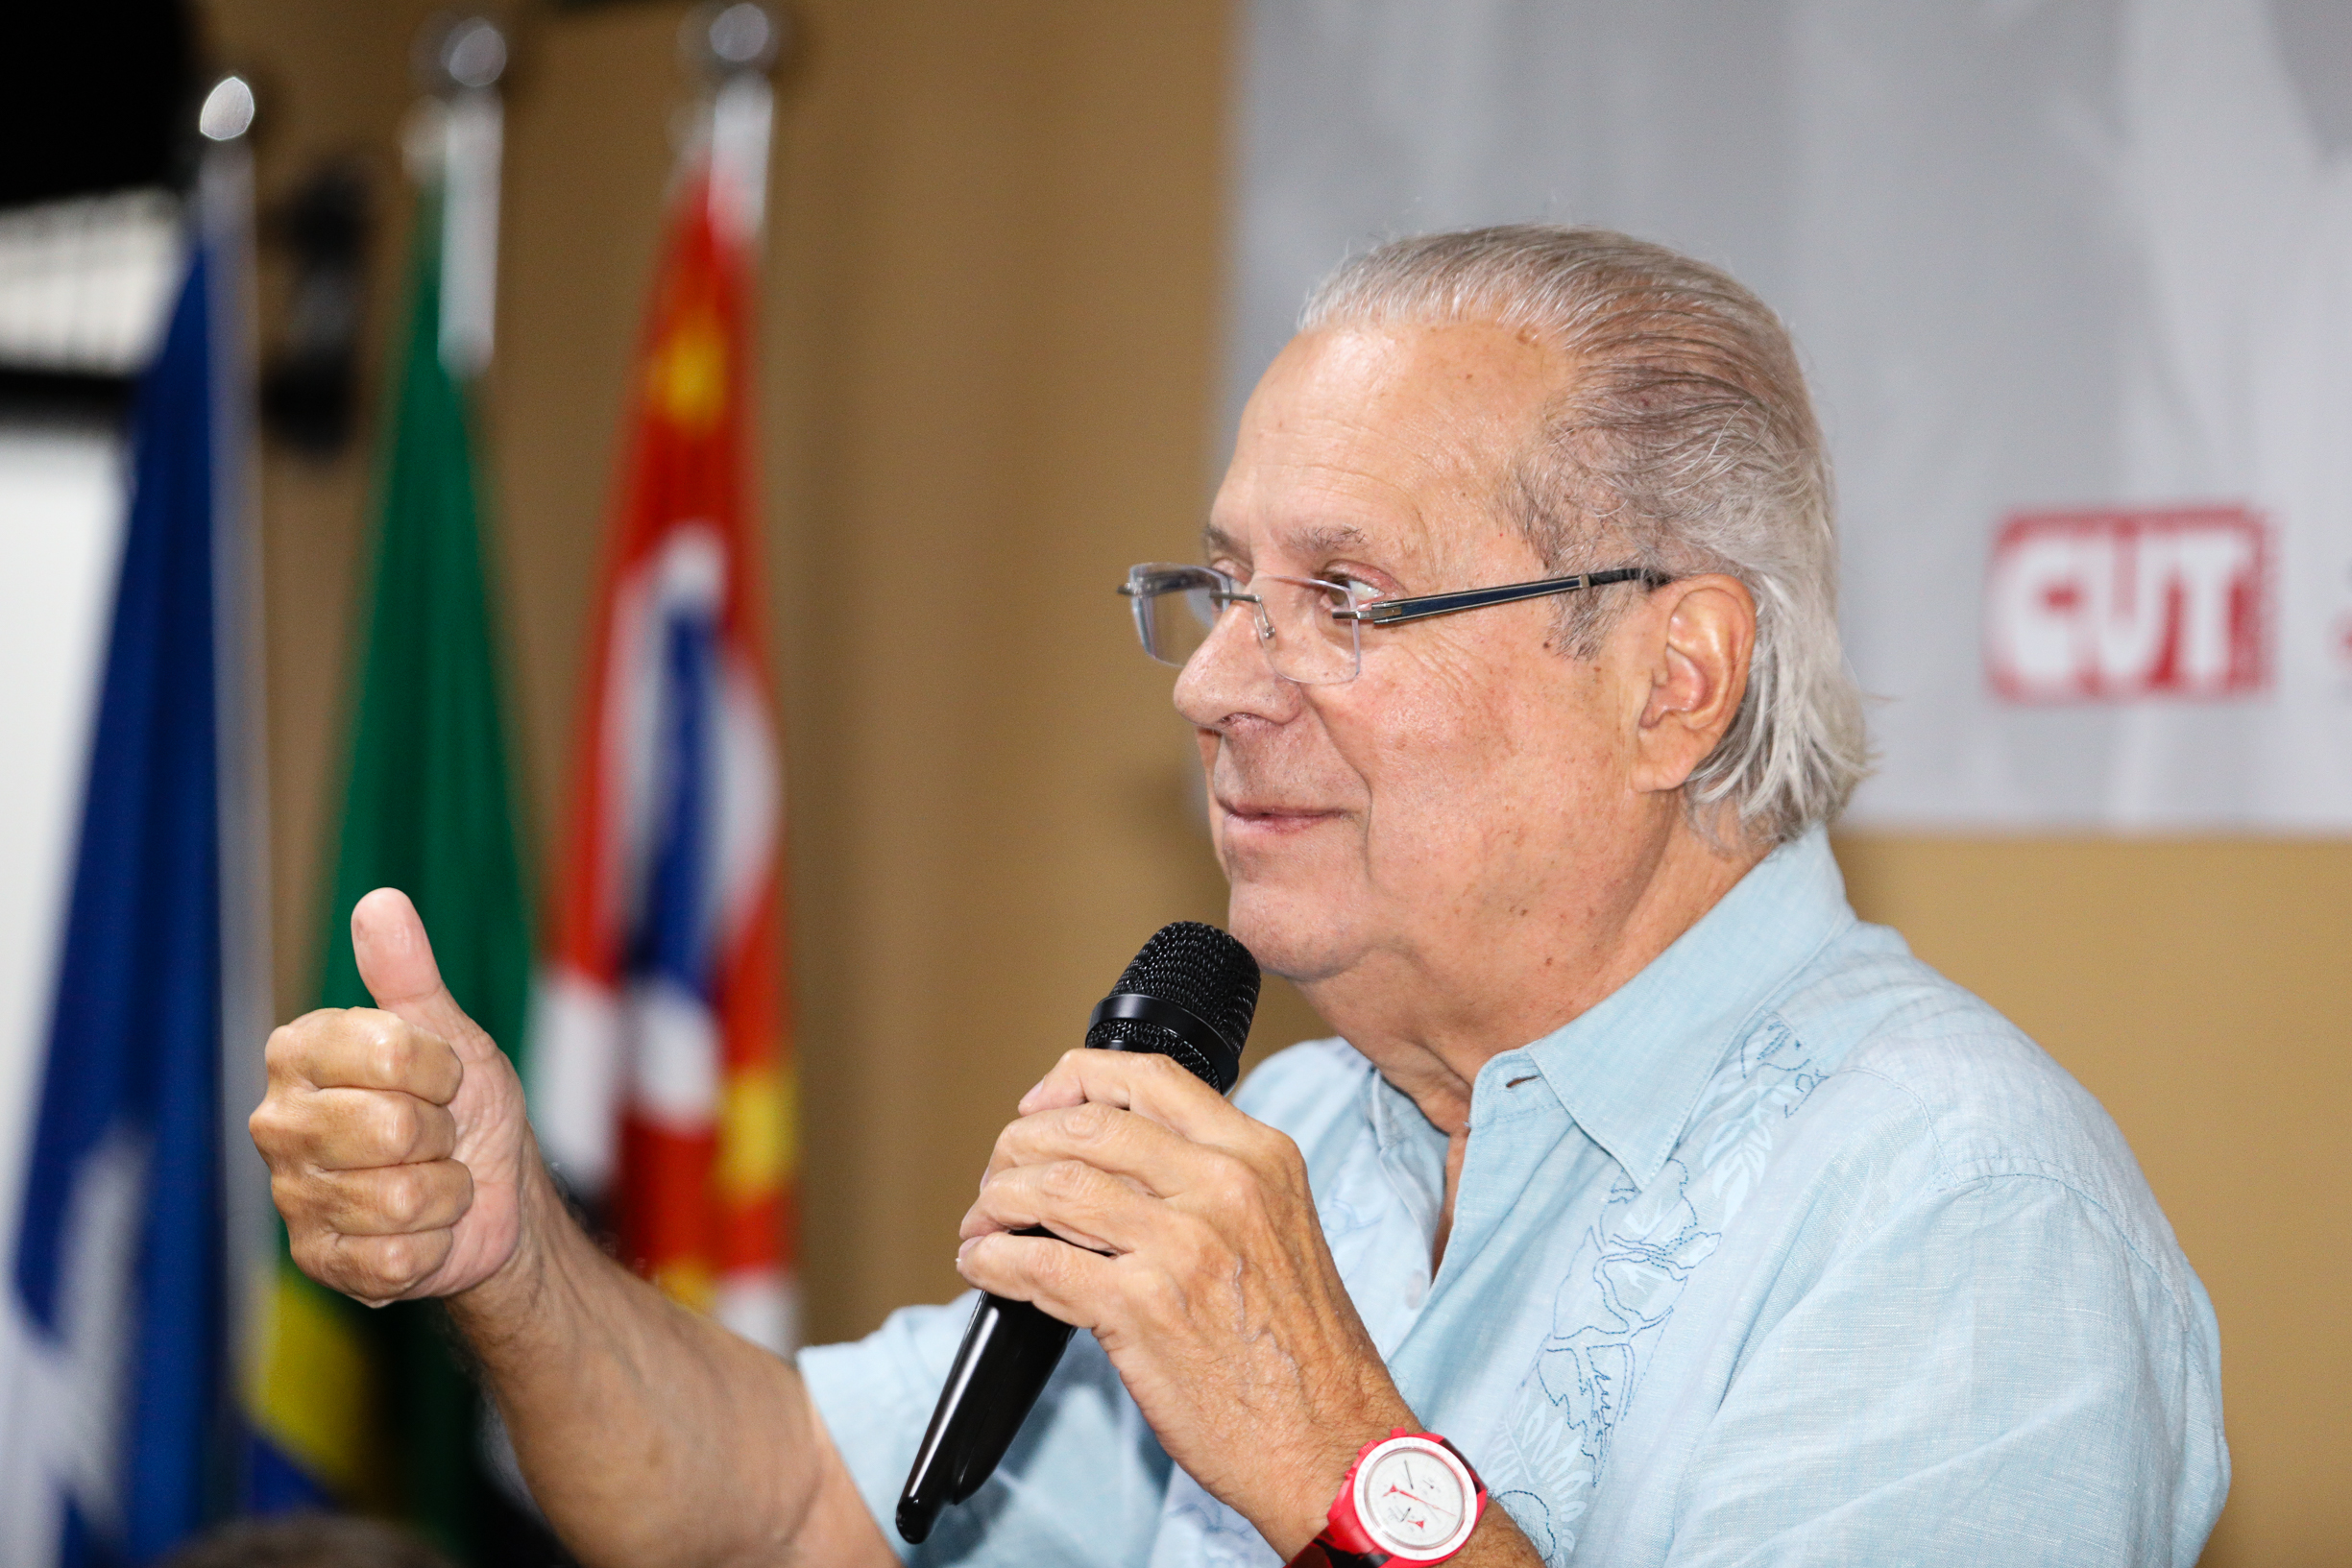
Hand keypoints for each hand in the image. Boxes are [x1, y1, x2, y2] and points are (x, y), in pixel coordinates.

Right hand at [249, 888, 536, 1303]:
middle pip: (391, 1129)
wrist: (496, 1190)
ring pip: (399, 1199)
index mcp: (299, 1051)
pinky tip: (421, 1230)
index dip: (441, 1068)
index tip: (443, 1075)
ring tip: (432, 1179)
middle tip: (437, 1134)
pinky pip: (394, 1258)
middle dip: (442, 1133)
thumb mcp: (450, 1030)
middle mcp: (277, 1122)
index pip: (388, 1049)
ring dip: (445, 1191)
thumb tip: (379, 902)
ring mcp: (291, 1195)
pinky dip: (433, 1245)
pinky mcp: (316, 1260)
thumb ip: (409, 972)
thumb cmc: (464, 1101)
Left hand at [953, 1049, 1413, 1556]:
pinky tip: (984, 1267)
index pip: (1149, 1078)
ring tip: (982, 1223)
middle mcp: (1224, 1186)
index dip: (1074, 1080)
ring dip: (996, 1202)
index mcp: (1260, 1157)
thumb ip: (1212, 1184)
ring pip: (1053, 1185)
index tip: (1040, 1105)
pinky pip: (1038, 1265)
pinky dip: (993, 1261)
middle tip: (999, 1176)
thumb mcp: (1281, 1230)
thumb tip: (1114, 1166)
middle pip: (1087, 1126)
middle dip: (1021, 1144)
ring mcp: (1182, 1245)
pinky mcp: (1141, 1309)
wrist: (1332, 1443)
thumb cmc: (1306, 1356)